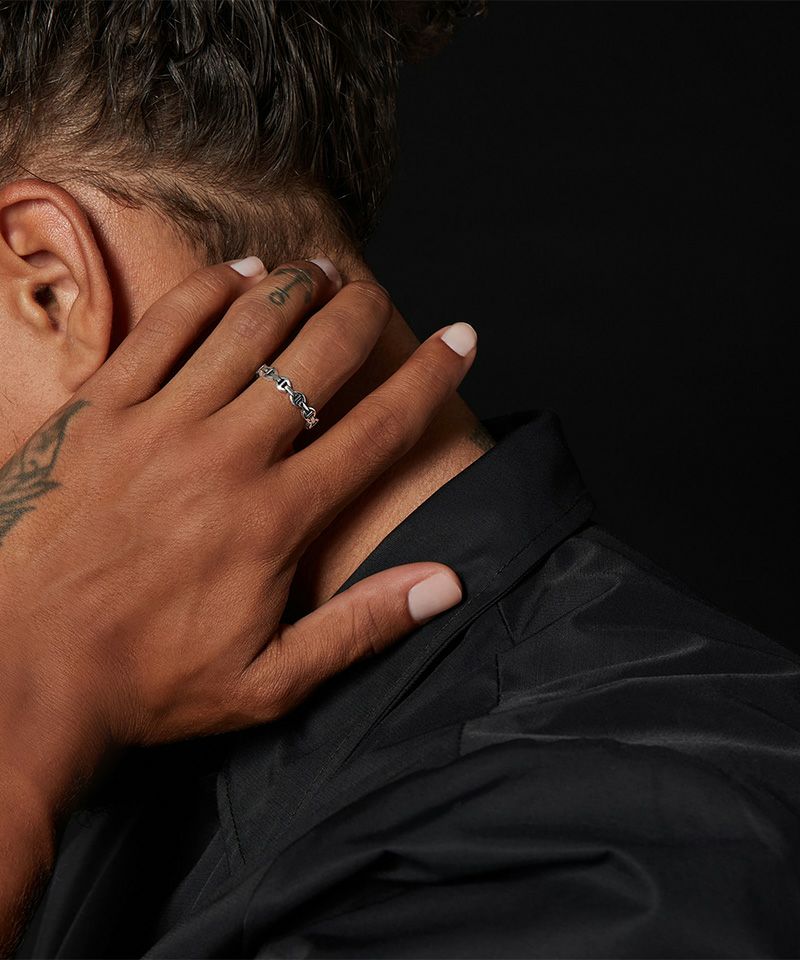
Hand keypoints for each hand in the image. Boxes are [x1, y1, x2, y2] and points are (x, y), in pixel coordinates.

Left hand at [0, 256, 474, 815]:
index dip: (430, 378)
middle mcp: (226, 458)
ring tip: (319, 270)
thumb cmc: (149, 683)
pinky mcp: (98, 412)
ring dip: (293, 288)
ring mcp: (157, 427)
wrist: (21, 673)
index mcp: (276, 520)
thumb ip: (362, 626)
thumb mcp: (271, 681)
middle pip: (317, 357)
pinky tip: (238, 271)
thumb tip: (447, 583)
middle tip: (377, 294)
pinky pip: (163, 328)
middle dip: (360, 313)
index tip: (461, 339)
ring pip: (246, 328)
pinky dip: (209, 290)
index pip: (378, 429)